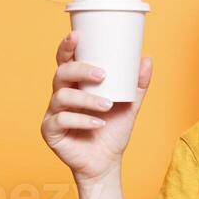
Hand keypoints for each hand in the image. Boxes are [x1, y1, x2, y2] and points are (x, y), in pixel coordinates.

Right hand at [40, 31, 152, 185]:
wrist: (107, 162)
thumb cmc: (113, 132)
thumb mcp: (129, 106)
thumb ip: (136, 85)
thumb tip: (147, 59)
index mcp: (76, 85)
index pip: (66, 60)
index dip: (67, 47)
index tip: (76, 36)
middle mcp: (62, 95)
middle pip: (61, 73)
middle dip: (80, 70)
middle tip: (102, 74)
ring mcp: (54, 113)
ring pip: (62, 96)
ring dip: (86, 99)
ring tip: (107, 106)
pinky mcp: (50, 131)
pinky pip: (61, 119)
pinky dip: (82, 120)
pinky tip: (98, 124)